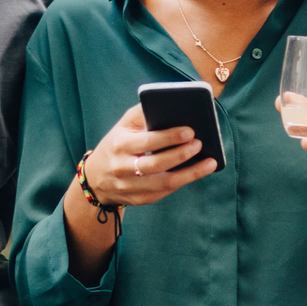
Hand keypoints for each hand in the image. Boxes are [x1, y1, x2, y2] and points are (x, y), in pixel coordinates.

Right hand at [83, 104, 215, 208]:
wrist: (96, 177)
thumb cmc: (117, 144)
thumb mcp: (123, 126)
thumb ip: (143, 114)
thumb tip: (173, 106)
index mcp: (119, 145)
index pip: (147, 142)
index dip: (170, 137)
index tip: (190, 131)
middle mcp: (122, 168)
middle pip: (156, 164)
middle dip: (180, 154)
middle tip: (200, 144)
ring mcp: (130, 187)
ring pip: (164, 183)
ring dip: (190, 173)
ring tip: (210, 162)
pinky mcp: (139, 199)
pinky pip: (165, 192)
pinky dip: (183, 181)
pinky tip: (198, 172)